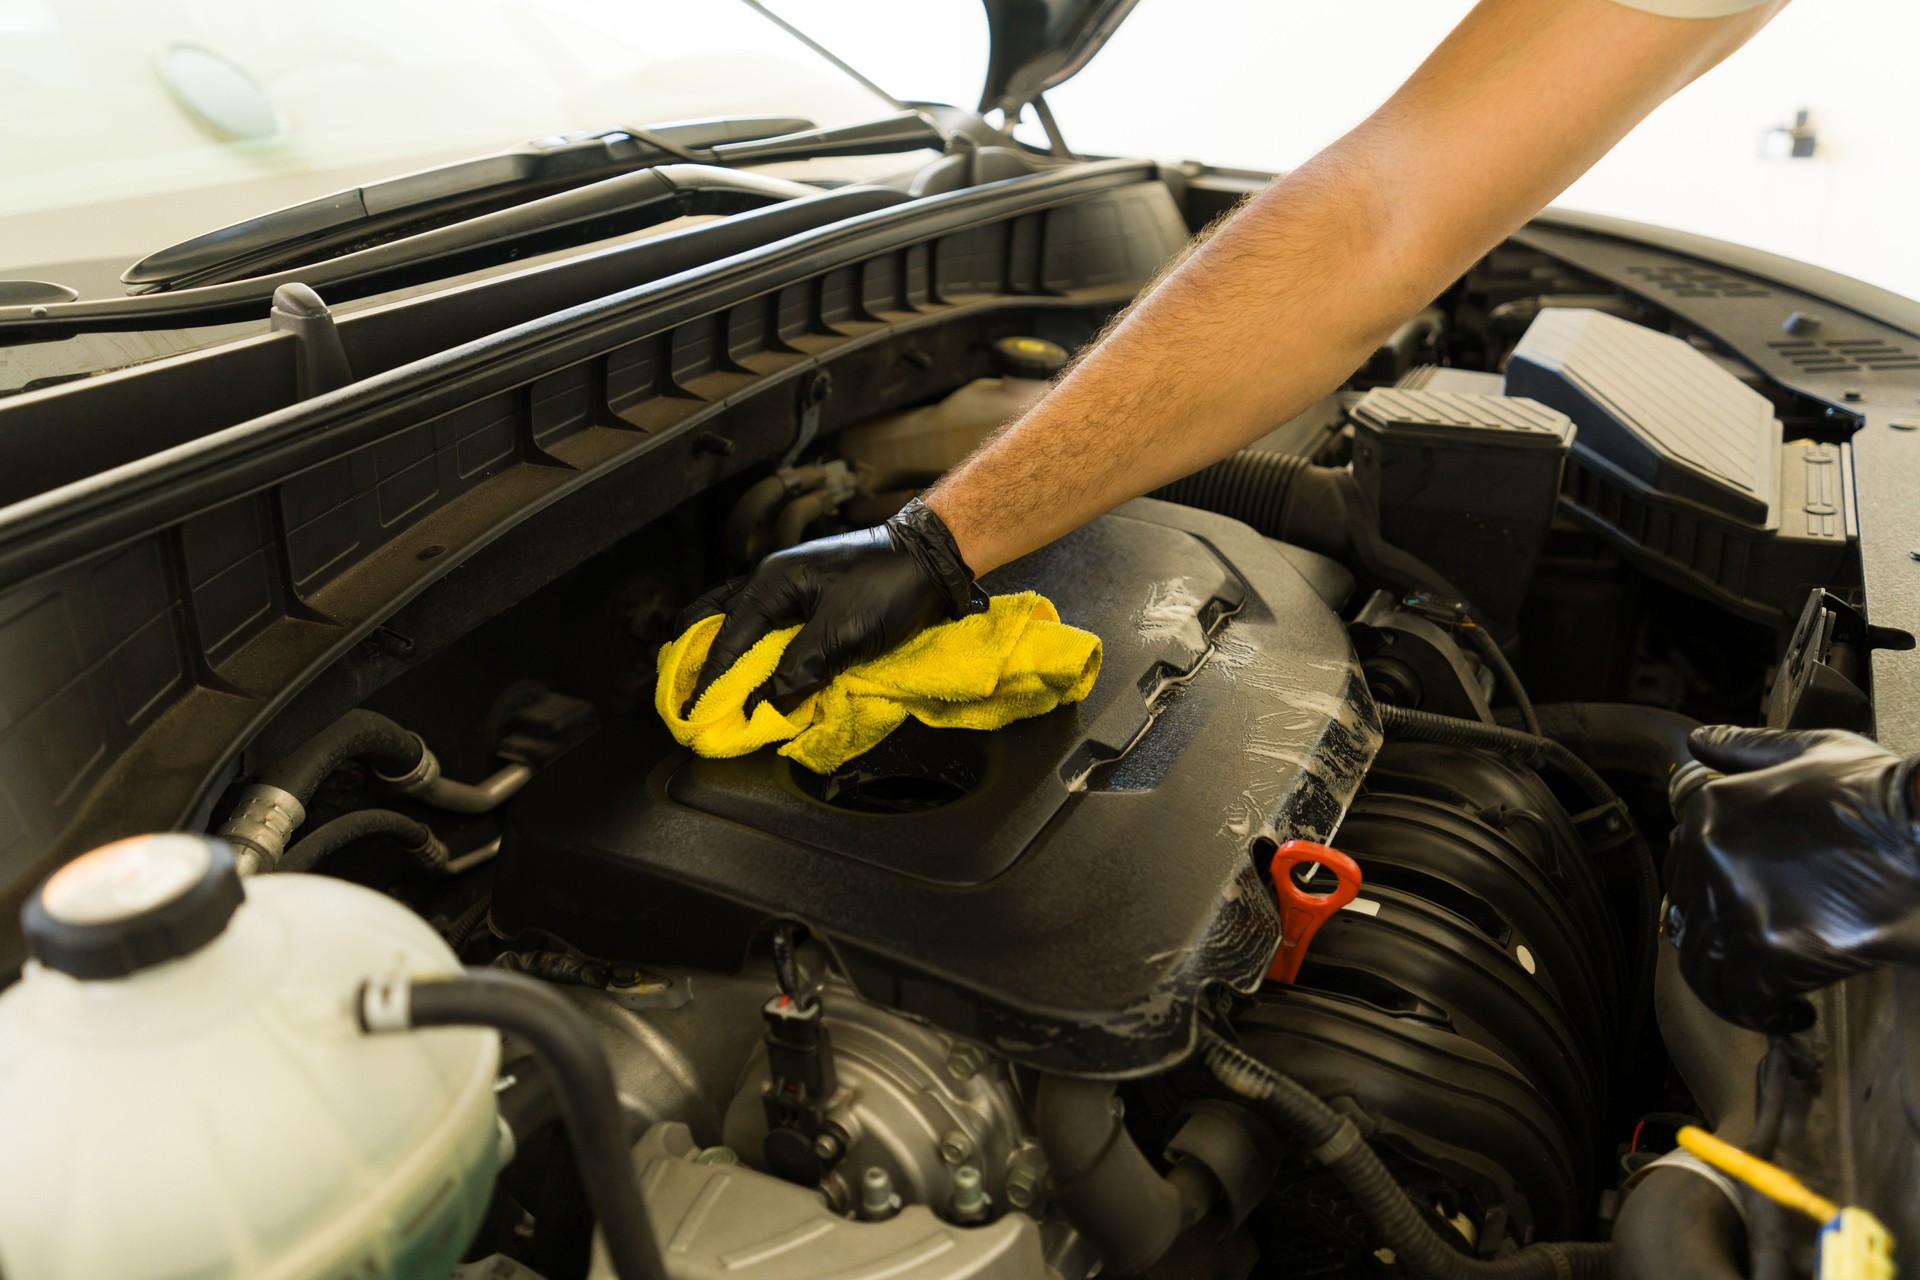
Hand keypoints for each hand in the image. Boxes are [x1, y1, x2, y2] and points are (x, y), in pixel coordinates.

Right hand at [676, 497, 984, 712]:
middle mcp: (773, 579)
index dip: (710, 676)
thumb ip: (798, 667)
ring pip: (742, 617)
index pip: (728, 635)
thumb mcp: (841, 633)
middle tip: (689, 690)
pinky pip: (770, 622)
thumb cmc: (886, 588)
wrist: (931, 557)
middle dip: (700, 652)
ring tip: (713, 683)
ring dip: (727, 649)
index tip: (696, 710)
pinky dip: (756, 645)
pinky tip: (757, 668)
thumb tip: (764, 704)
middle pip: (718, 615)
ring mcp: (792, 584)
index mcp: (772, 582)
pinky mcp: (812, 595)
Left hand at [1667, 725, 1919, 1032]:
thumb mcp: (1816, 751)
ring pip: (1705, 967)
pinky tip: (1793, 1015)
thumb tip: (1702, 741)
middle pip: (1688, 922)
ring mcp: (1736, 904)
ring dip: (1734, 988)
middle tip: (1754, 962)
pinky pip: (1743, 1001)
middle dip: (1719, 947)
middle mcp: (1709, 856)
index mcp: (1711, 810)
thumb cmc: (1887, 794)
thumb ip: (1751, 748)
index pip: (1681, 869)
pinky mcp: (1771, 950)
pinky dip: (1762, 1015)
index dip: (1710, 900)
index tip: (1738, 917)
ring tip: (1769, 999)